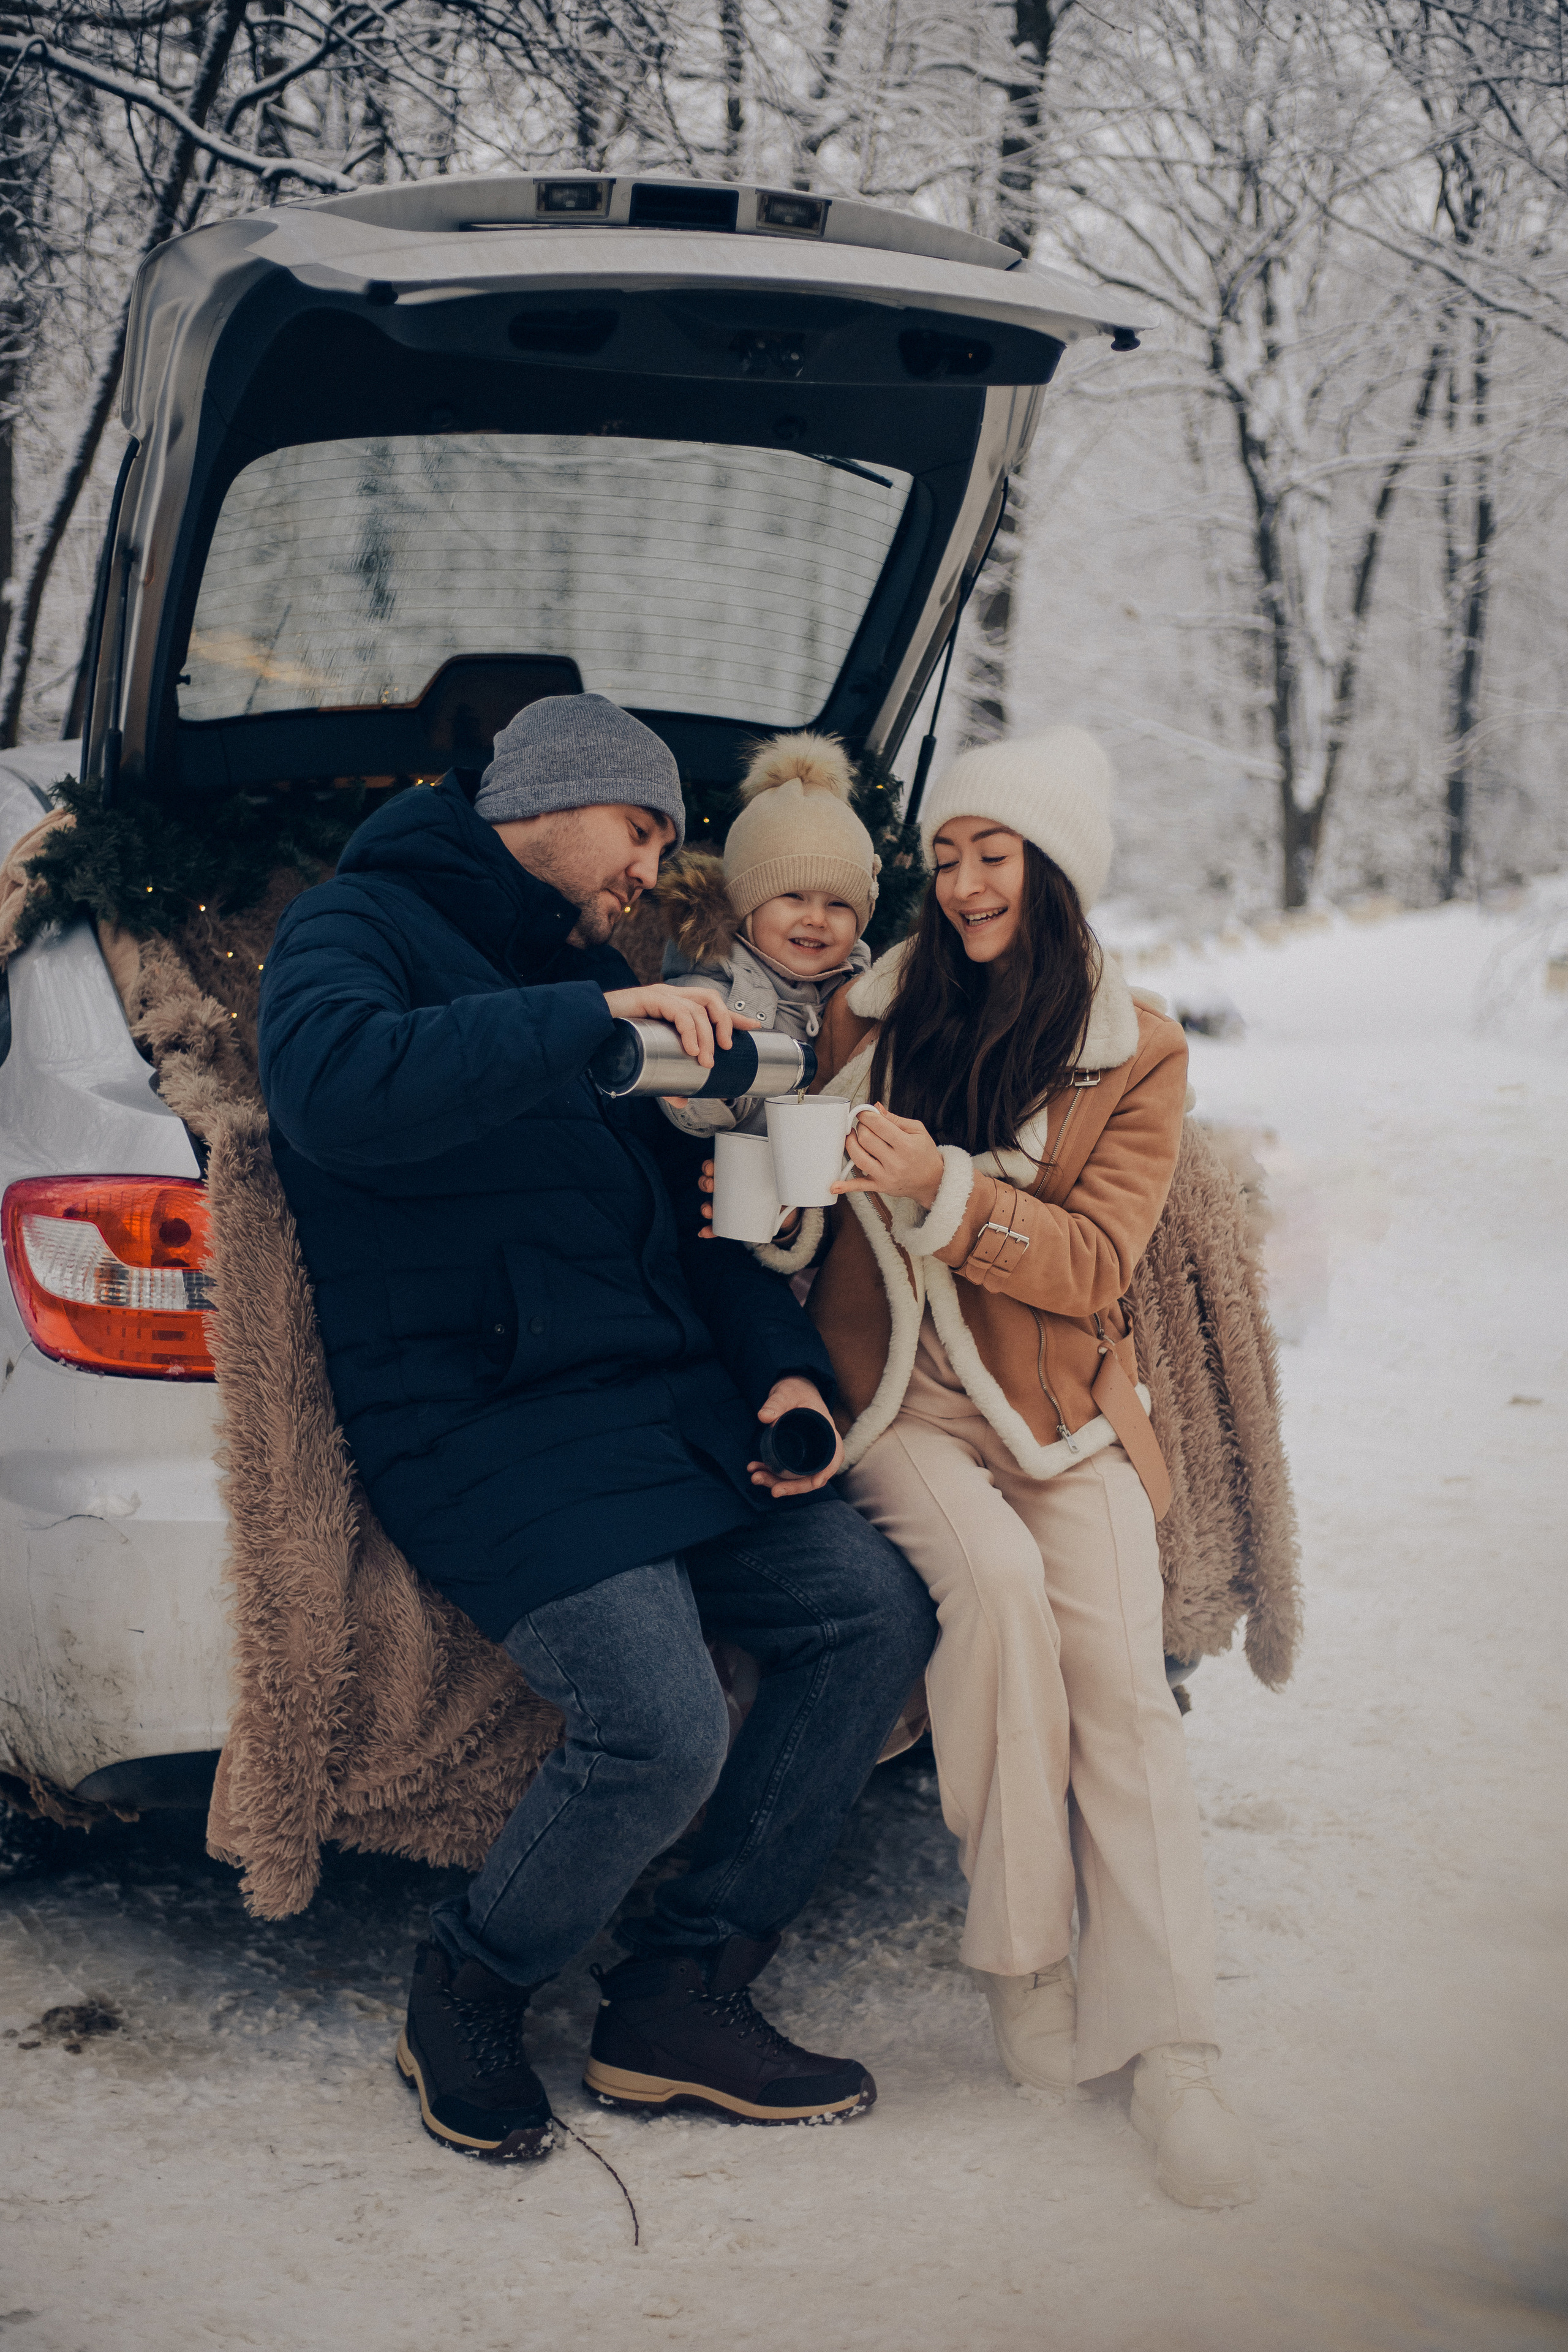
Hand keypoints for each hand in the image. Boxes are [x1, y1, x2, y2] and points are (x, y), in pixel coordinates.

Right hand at [602, 984, 759, 1070]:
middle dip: (725, 1023)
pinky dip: (689, 1030)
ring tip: (705, 1060)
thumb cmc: (618, 1041)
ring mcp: (660, 995)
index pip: (711, 1005)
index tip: (753, 1029)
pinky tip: (691, 1048)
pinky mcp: (649, 999)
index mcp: (675, 1006)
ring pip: (697, 1007)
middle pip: (710, 1000)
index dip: (734, 1017)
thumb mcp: (650, 1062)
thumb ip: (666, 1080)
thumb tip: (684, 1101)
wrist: (589, 1030)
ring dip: (707, 1035)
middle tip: (727, 1050)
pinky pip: (678, 1010)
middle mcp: (671, 996)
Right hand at [697, 1158, 801, 1242]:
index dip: (709, 1166)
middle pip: (710, 1183)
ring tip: (708, 1210)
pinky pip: (718, 1226)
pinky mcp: (734, 1221)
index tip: (711, 1167)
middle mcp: (731, 1187)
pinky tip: (704, 1232)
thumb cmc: (782, 1188)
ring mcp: (731, 1205)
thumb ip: (792, 1177)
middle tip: (711, 1185)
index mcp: (738, 1172)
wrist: (787, 1209)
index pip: (718, 1165)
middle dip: (705, 1184)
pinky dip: (710, 1230)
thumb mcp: (785, 1180)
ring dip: (705, 1207)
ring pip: (712, 1204)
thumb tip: (804, 1180)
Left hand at [748, 1377, 843, 1496]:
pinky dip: (771, 1473)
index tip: (816, 1482)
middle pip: (813, 1474)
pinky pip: (786, 1471)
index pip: (834, 1455)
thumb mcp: (786, 1393)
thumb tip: (764, 1417)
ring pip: (797, 1477)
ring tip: (756, 1477)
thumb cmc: (795, 1389)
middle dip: (793, 1486)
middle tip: (773, 1491)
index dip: (827, 1471)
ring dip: (777, 1482)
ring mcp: (807, 1454)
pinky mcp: (795, 1456)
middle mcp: (820, 1447)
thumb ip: (776, 1403)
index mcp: (826, 1432)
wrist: (791, 1389)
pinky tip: (754, 1469)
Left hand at [830, 1104, 944, 1208]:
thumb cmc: (924, 1153)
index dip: (866, 1115)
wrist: (932, 1180)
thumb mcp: (917, 1131)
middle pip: (866, 1139)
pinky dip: (846, 1186)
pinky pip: (861, 1186)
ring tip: (851, 1136)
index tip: (863, 1112)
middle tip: (863, 1125)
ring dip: (850, 1144)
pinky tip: (834, 1186)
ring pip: (859, 1158)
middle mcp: (895, 1162)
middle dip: (861, 1127)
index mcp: (906, 1145)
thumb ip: (895, 1119)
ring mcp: (886, 1176)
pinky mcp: (880, 1186)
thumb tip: (876, 1108)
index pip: (878, 1125)